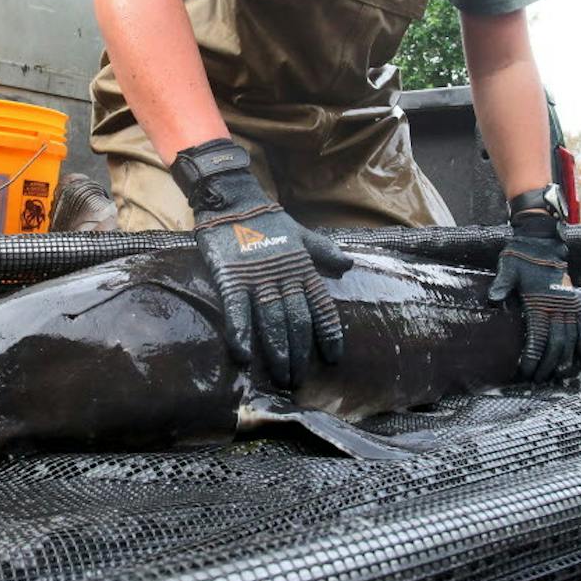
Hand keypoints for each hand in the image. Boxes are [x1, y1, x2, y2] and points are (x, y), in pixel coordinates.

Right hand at [173, 139, 353, 387]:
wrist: (233, 200)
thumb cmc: (268, 220)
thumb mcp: (301, 235)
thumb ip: (324, 252)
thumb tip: (349, 265)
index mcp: (302, 269)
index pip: (322, 307)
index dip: (328, 333)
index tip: (333, 358)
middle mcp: (283, 277)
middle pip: (296, 321)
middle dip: (300, 353)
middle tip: (299, 381)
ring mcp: (257, 279)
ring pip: (271, 320)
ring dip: (277, 351)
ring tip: (281, 376)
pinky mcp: (231, 278)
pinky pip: (236, 310)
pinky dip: (239, 332)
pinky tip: (243, 355)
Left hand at [488, 212, 580, 382]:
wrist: (540, 241)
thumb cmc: (519, 257)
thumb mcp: (507, 268)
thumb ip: (502, 285)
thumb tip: (493, 300)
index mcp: (539, 301)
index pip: (538, 337)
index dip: (532, 358)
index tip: (525, 373)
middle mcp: (557, 306)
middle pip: (556, 344)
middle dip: (547, 366)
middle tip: (538, 382)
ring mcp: (568, 304)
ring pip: (571, 339)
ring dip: (566, 361)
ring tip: (559, 379)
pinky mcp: (574, 302)